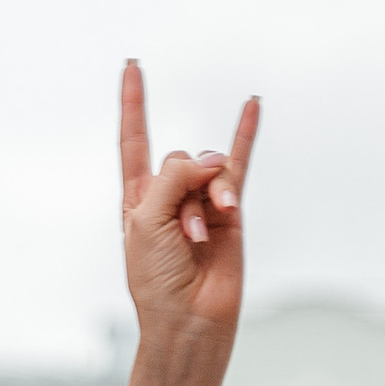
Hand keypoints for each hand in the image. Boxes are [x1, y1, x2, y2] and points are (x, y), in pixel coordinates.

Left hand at [118, 63, 258, 362]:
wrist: (189, 319)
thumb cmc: (157, 278)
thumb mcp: (147, 221)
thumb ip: (174, 179)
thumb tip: (213, 159)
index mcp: (139, 198)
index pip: (134, 140)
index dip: (133, 105)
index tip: (133, 66)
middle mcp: (170, 195)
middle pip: (181, 159)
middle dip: (185, 189)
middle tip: (183, 234)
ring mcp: (202, 202)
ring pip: (212, 172)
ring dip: (210, 200)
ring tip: (204, 235)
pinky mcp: (231, 212)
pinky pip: (240, 165)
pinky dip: (246, 135)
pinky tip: (252, 105)